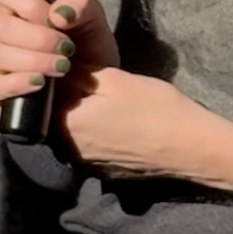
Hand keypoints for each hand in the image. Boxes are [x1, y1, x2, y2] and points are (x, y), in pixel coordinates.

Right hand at [0, 0, 118, 135]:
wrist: (97, 94)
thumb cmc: (89, 50)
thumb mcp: (93, 20)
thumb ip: (79, 3)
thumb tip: (57, 14)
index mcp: (18, 9)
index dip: (29, 4)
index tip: (56, 20)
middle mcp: (0, 35)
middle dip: (36, 38)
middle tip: (67, 49)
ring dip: (33, 61)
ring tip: (62, 68)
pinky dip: (20, 83)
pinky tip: (42, 84)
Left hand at [58, 68, 232, 207]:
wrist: (191, 148)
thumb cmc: (155, 108)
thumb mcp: (115, 79)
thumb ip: (79, 73)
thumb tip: (56, 66)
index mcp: (65, 123)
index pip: (41, 94)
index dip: (51, 75)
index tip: (65, 63)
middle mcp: (68, 148)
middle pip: (53, 114)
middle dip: (64, 95)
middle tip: (87, 77)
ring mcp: (85, 163)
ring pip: (70, 129)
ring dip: (79, 113)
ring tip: (101, 97)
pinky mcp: (101, 170)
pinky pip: (86, 144)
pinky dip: (93, 130)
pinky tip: (113, 119)